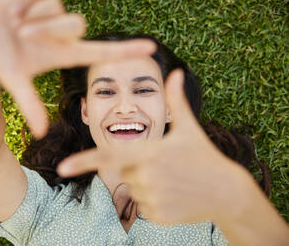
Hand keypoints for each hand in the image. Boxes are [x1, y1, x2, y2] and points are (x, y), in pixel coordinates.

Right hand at [0, 0, 155, 137]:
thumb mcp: (14, 79)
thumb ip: (29, 104)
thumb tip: (41, 134)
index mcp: (65, 54)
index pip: (103, 52)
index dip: (126, 50)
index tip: (151, 48)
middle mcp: (66, 35)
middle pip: (77, 25)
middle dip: (47, 29)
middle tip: (22, 34)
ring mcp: (58, 15)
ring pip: (60, 10)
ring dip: (34, 18)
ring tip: (17, 23)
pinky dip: (26, 2)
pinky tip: (17, 9)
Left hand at [57, 69, 249, 224]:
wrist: (226, 191)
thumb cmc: (204, 156)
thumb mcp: (189, 128)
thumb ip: (176, 101)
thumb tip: (175, 72)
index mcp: (149, 152)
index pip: (109, 156)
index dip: (84, 161)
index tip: (61, 167)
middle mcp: (146, 176)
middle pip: (124, 172)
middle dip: (138, 169)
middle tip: (165, 168)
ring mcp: (152, 198)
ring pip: (134, 189)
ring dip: (146, 185)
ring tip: (172, 181)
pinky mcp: (158, 216)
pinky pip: (143, 206)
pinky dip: (154, 201)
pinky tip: (174, 196)